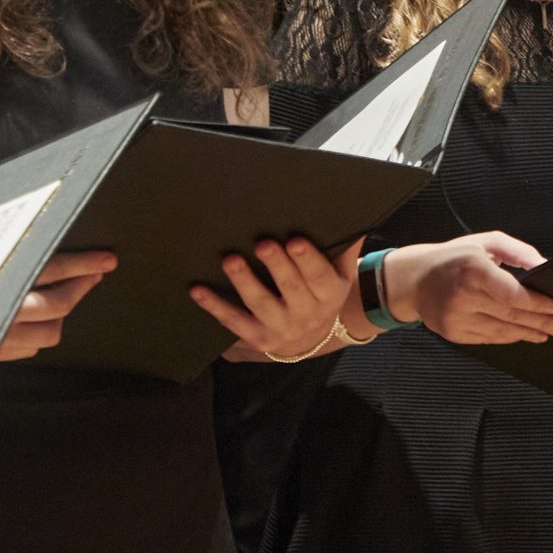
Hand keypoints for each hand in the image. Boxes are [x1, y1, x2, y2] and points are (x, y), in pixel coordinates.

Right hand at [0, 249, 115, 361]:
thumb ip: (9, 251)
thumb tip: (44, 244)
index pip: (53, 270)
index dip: (84, 264)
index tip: (105, 260)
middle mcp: (1, 313)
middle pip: (60, 303)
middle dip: (81, 287)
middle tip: (95, 273)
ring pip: (51, 332)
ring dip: (59, 314)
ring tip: (58, 296)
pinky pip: (29, 349)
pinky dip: (37, 335)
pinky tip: (34, 319)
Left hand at [202, 236, 362, 361]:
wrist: (312, 338)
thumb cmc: (322, 293)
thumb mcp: (340, 275)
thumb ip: (344, 248)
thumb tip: (354, 214)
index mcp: (329, 295)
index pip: (320, 277)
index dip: (307, 259)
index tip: (294, 240)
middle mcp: (307, 314)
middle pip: (291, 288)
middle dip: (276, 265)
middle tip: (262, 243)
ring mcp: (281, 328)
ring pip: (261, 304)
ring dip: (244, 281)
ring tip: (230, 260)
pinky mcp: (257, 338)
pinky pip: (234, 321)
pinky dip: (214, 306)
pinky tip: (198, 289)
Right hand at [388, 233, 552, 344]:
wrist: (413, 279)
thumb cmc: (453, 258)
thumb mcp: (486, 242)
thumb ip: (517, 251)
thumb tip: (543, 265)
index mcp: (473, 270)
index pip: (511, 294)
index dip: (536, 303)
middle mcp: (462, 296)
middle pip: (510, 315)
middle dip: (538, 322)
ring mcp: (456, 318)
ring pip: (500, 331)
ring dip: (525, 334)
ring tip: (544, 333)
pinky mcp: (452, 333)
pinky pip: (486, 338)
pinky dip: (506, 337)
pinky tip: (519, 335)